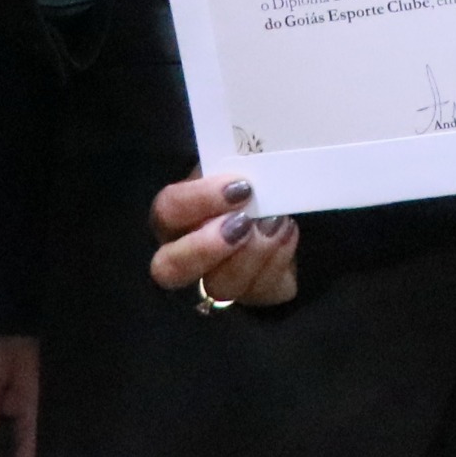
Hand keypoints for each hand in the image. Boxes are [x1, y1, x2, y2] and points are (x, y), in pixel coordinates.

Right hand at [148, 173, 298, 310]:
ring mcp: (217, 281)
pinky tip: (288, 235)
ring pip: (220, 286)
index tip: (240, 186)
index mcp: (176, 214)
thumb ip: (236, 164)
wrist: (286, 200)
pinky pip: (261, 292)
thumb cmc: (254, 178)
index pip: (167, 210)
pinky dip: (278, 263)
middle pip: (168, 269)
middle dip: (206, 248)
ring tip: (279, 222)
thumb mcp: (241, 165)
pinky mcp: (253, 295)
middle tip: (245, 223)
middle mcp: (185, 254)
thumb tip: (249, 161)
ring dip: (253, 254)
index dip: (198, 200)